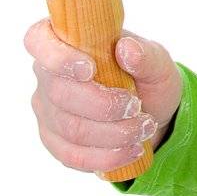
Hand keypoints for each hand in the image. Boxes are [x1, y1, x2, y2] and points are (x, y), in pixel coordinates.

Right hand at [24, 17, 182, 173]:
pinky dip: (106, 156)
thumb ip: (146, 55)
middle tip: (137, 107)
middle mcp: (48, 75)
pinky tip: (131, 150)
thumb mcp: (158, 63)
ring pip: (70, 128)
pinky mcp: (55, 140)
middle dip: (104, 106)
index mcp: (66, 41)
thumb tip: (127, 49)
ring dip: (112, 133)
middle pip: (59, 93)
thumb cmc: (147, 77)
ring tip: (143, 128)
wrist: (150, 112)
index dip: (57, 57)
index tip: (89, 69)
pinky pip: (72, 155)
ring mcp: (47, 109)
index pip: (39, 40)